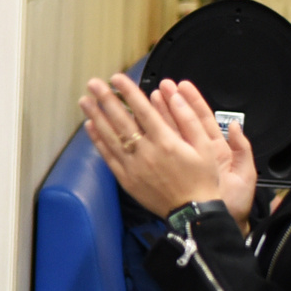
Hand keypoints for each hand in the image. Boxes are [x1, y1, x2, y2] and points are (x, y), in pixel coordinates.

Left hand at [80, 74, 223, 218]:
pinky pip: (108, 157)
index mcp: (166, 142)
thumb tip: (174, 95)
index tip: (116, 77)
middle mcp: (146, 152)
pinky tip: (90, 126)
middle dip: (106, 99)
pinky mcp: (126, 179)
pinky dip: (98, 141)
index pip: (142, 110)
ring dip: (96, 117)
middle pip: (121, 120)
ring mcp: (133, 167)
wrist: (193, 213)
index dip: (128, 91)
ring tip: (85, 100)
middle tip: (93, 83)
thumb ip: (189, 119)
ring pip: (110, 137)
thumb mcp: (206, 147)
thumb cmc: (202, 178)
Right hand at [160, 79, 257, 230]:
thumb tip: (235, 125)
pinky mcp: (170, 171)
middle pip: (181, 123)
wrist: (217, 223)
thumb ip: (242, 149)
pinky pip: (158, 151)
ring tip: (146, 97)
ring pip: (167, 134)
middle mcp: (196, 153)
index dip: (192, 102)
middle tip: (159, 85)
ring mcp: (181, 160)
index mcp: (215, 150)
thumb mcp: (245, 175)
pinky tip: (136, 125)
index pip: (201, 120)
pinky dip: (148, 138)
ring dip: (157, 116)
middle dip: (170, 103)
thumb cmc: (233, 202)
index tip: (181, 85)